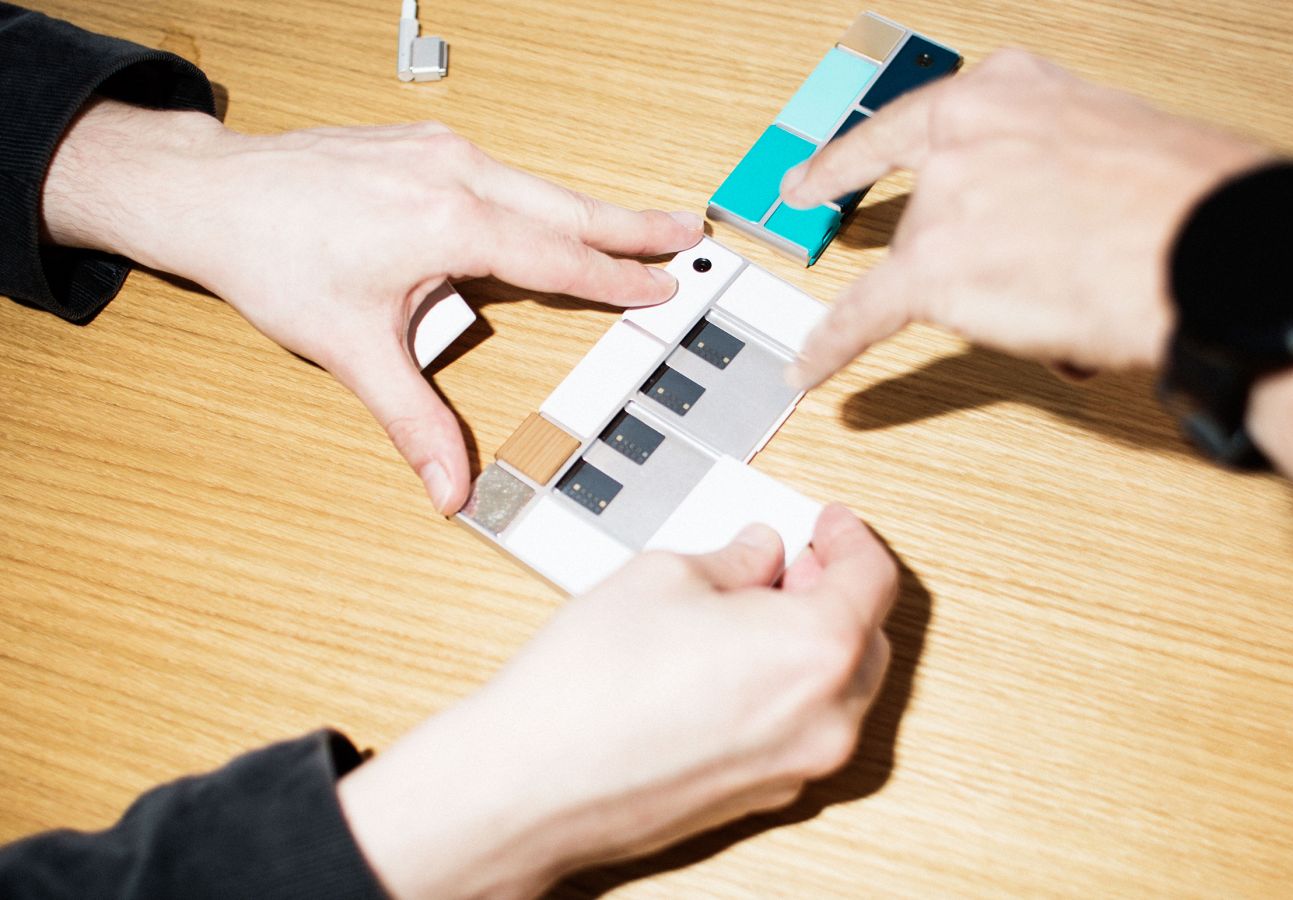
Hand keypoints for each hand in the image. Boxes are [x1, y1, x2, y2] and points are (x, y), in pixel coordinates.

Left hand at [42, 102, 702, 513]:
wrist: (213, 194)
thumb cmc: (273, 259)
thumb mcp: (351, 351)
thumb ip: (413, 422)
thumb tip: (450, 485)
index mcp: (449, 222)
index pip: (560, 257)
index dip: (618, 278)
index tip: (664, 288)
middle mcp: (454, 174)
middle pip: (569, 206)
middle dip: (635, 225)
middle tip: (690, 235)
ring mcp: (439, 151)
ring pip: (540, 185)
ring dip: (594, 209)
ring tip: (643, 225)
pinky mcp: (422, 145)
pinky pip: (505, 172)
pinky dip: (545, 197)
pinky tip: (556, 211)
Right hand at [337, 505, 896, 898]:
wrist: (530, 782)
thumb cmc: (590, 685)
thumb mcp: (666, 574)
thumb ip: (736, 557)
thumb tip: (759, 554)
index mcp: (818, 651)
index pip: (874, 579)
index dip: (851, 537)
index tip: (829, 523)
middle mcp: (824, 720)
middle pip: (868, 639)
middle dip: (835, 591)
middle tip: (791, 559)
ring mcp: (795, 768)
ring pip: (837, 690)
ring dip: (813, 642)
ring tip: (751, 606)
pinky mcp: (760, 798)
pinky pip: (800, 728)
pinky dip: (787, 688)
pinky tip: (730, 660)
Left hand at [780, 49, 1268, 387]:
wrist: (1208, 247)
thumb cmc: (1189, 201)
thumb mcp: (1112, 138)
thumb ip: (1052, 168)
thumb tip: (1041, 223)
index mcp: (1007, 90)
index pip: (910, 124)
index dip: (852, 158)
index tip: (815, 175)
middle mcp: (963, 137)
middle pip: (927, 210)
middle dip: (965, 249)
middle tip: (992, 263)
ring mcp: (944, 203)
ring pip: (927, 268)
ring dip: (981, 297)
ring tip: (1060, 303)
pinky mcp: (933, 273)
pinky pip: (862, 316)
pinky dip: (833, 347)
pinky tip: (810, 366)